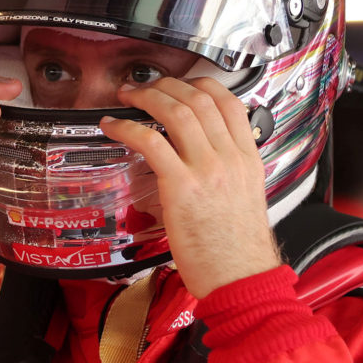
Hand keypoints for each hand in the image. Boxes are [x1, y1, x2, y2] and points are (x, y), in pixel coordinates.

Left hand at [100, 77, 282, 297]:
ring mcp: (207, 170)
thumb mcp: (245, 198)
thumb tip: (204, 160)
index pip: (229, 102)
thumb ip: (228, 172)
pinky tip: (114, 127)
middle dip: (167, 85)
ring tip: (128, 98)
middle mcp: (230, 157)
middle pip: (199, 98)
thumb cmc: (237, 251)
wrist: (241, 279)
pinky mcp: (182, 187)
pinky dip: (128, 128)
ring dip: (146, 97)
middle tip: (146, 87)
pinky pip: (151, 142)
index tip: (180, 84)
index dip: (200, 83)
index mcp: (248, 158)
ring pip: (176, 111)